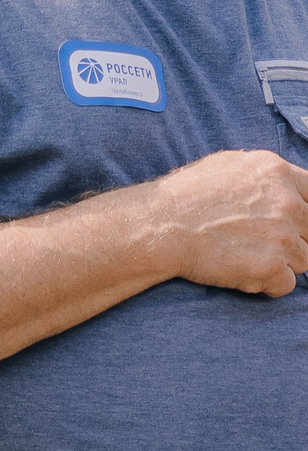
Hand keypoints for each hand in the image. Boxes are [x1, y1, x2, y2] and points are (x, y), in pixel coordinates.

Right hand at [144, 149, 307, 294]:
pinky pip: (285, 285)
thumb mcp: (226, 165)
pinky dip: (265, 284)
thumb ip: (263, 176)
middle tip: (256, 241)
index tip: (292, 221)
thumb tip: (282, 185)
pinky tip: (239, 272)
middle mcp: (286, 202)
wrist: (157, 227)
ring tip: (243, 257)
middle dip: (290, 238)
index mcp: (275, 172)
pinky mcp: (271, 265)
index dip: (304, 211)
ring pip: (303, 259)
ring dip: (278, 263)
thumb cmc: (182, 197)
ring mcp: (282, 235)